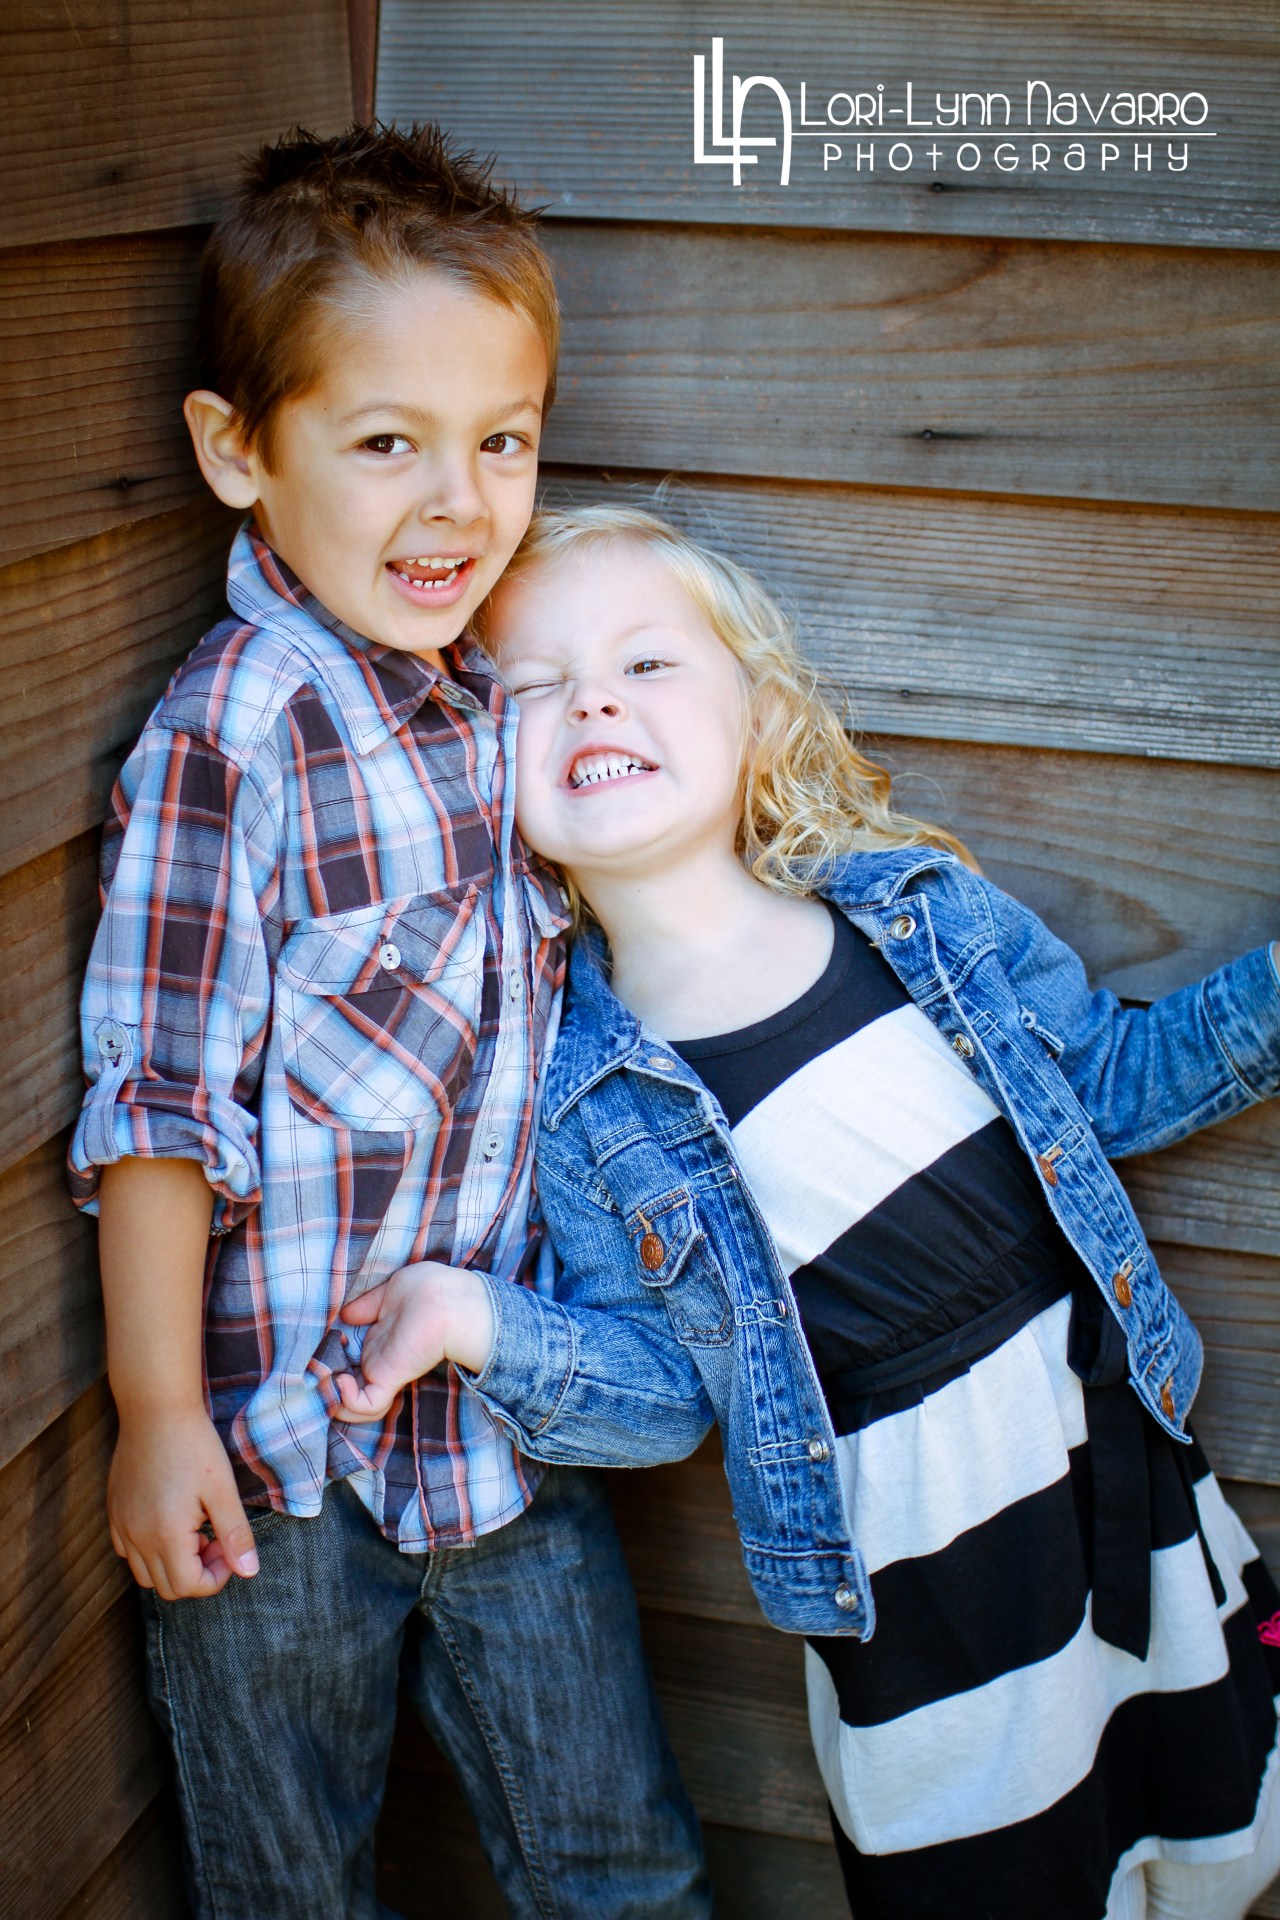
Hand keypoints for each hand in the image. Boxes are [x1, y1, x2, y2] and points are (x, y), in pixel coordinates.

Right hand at [108, 1404, 259, 1598]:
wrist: (156, 1410)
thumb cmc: (194, 1446)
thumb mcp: (222, 1489)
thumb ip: (235, 1535)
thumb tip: (249, 1572)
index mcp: (165, 1535)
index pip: (190, 1587)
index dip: (217, 1576)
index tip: (228, 1545)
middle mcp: (136, 1538)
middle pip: (168, 1587)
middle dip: (198, 1573)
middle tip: (215, 1537)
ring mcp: (121, 1526)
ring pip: (145, 1574)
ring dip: (173, 1564)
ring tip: (194, 1528)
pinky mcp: (114, 1512)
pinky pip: (127, 1552)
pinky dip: (150, 1551)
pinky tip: (170, 1520)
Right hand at [333, 1261, 495, 1423]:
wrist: (448, 1299)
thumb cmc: (427, 1289)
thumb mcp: (390, 1291)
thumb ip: (367, 1306)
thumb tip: (345, 1315)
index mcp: (379, 1340)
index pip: (351, 1360)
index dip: (332, 1360)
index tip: (320, 1350)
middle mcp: (378, 1358)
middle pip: (348, 1385)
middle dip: (325, 1384)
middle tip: (312, 1373)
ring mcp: (383, 1370)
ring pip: (353, 1403)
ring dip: (333, 1398)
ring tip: (322, 1381)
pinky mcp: (389, 1377)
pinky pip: (364, 1404)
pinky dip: (347, 1401)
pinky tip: (341, 1381)